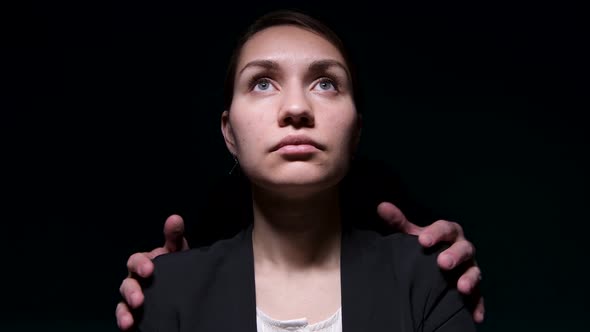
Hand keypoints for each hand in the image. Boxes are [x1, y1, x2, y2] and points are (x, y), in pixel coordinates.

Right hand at [115, 214, 189, 329]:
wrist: (181, 289)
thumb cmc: (176, 266)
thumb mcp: (177, 252)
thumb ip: (174, 237)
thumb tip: (175, 218)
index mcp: (145, 263)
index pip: (138, 261)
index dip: (141, 264)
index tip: (149, 270)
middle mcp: (135, 279)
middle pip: (128, 283)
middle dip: (132, 290)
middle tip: (139, 298)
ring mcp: (133, 296)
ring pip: (123, 301)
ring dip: (126, 307)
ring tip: (133, 313)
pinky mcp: (134, 312)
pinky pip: (124, 315)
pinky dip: (124, 319)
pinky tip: (128, 324)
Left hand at [377, 202, 484, 322]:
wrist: (436, 264)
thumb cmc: (425, 246)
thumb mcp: (411, 234)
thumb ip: (398, 222)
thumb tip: (382, 207)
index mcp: (449, 232)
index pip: (445, 228)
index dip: (435, 233)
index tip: (423, 240)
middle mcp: (463, 247)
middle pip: (463, 248)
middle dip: (454, 255)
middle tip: (443, 263)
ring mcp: (470, 267)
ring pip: (474, 271)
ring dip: (470, 279)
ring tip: (461, 287)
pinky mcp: (474, 287)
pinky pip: (478, 296)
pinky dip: (478, 305)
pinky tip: (475, 316)